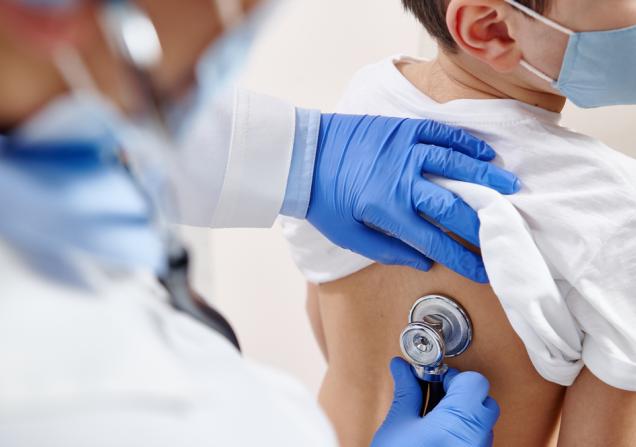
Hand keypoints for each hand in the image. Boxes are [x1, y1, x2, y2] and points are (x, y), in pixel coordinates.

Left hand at [307, 114, 519, 282]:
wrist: (302, 156)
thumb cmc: (323, 200)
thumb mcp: (348, 236)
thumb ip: (389, 250)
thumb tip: (424, 262)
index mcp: (387, 210)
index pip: (435, 241)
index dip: (463, 259)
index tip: (484, 271)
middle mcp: (402, 179)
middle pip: (453, 205)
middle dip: (483, 223)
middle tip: (507, 232)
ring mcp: (404, 150)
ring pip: (455, 164)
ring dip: (485, 178)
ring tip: (510, 188)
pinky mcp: (402, 128)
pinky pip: (441, 134)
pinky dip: (465, 144)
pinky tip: (484, 154)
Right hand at [371, 358, 499, 446]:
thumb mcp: (397, 426)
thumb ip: (406, 392)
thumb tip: (401, 368)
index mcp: (458, 423)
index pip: (474, 382)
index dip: (453, 376)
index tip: (434, 379)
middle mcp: (476, 440)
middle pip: (485, 400)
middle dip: (461, 394)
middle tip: (435, 396)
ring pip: (485, 423)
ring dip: (465, 414)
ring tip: (435, 418)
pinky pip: (479, 442)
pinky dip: (465, 433)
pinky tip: (441, 437)